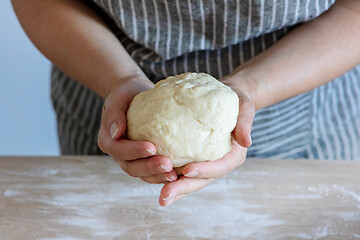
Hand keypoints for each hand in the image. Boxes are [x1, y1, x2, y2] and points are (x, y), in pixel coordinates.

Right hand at [98, 77, 177, 183]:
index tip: (152, 147)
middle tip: (167, 165)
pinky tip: (177, 174)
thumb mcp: (118, 97)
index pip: (119, 150)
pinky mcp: (144, 161)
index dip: (134, 151)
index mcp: (108, 140)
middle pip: (131, 167)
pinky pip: (152, 173)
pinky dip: (163, 175)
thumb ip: (115, 114)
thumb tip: (116, 132)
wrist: (133, 94)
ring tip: (174, 174)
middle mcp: (118, 154)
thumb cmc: (126, 93)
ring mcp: (131, 160)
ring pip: (142, 174)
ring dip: (158, 176)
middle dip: (149, 168)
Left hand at [159, 78, 255, 205]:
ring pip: (191, 181)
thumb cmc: (238, 101)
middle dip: (184, 188)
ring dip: (176, 189)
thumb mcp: (245, 107)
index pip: (220, 167)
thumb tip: (246, 141)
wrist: (231, 99)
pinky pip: (182, 172)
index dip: (205, 170)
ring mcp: (207, 164)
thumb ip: (245, 123)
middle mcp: (220, 163)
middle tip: (165, 194)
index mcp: (233, 155)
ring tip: (160, 197)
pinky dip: (171, 179)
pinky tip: (156, 181)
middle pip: (203, 180)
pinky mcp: (195, 159)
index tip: (187, 170)